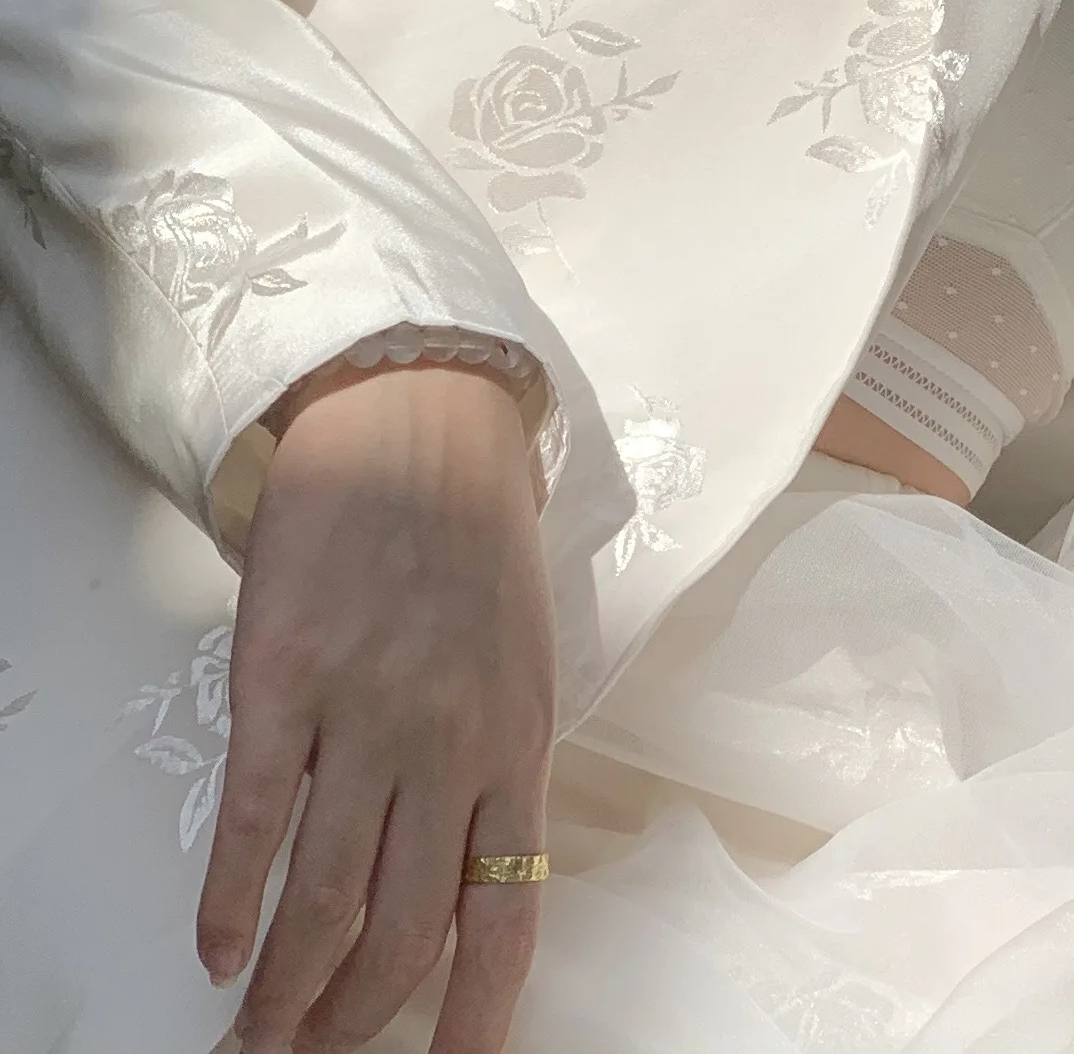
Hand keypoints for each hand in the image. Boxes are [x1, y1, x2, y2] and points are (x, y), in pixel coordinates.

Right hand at [197, 362, 554, 1053]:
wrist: (415, 418)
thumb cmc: (472, 531)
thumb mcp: (520, 652)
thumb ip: (496, 758)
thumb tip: (461, 867)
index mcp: (520, 738)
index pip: (509, 915)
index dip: (478, 1018)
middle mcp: (450, 739)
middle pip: (406, 930)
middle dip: (355, 1021)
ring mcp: (366, 710)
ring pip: (326, 897)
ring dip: (287, 990)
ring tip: (256, 1041)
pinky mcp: (286, 678)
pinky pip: (254, 818)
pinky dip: (230, 899)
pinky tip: (218, 949)